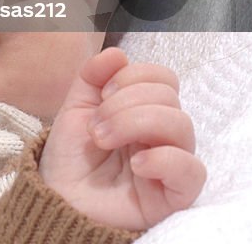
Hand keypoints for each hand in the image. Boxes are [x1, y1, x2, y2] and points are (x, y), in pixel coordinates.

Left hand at [39, 48, 205, 230]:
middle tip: (96, 126)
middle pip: (169, 97)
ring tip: (103, 140)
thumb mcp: (75, 108)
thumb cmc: (72, 157)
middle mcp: (163, 134)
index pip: (163, 78)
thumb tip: (117, 53)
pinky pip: (192, 169)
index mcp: (144, 110)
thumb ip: (92, 76)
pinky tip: (135, 164)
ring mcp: (171, 162)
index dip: (133, 77)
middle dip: (125, 103)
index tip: (101, 94)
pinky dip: (163, 158)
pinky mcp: (176, 194)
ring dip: (135, 123)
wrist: (59, 198)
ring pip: (182, 125)